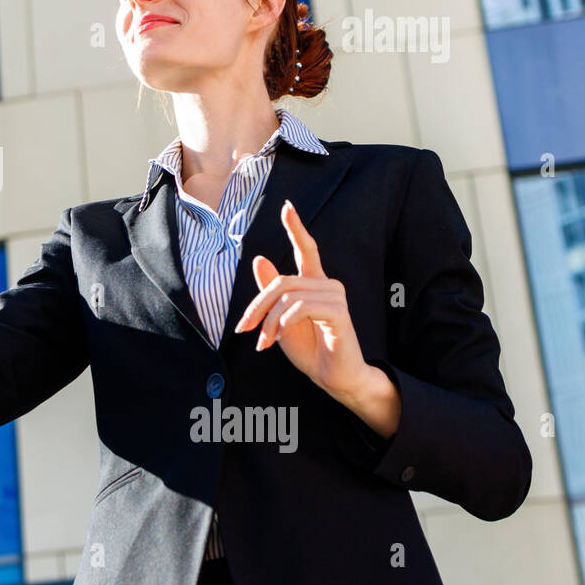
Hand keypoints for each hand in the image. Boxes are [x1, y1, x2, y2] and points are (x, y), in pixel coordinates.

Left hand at [233, 199, 369, 401]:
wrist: (333, 378)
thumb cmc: (309, 349)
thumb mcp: (280, 320)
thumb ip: (270, 292)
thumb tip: (259, 258)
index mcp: (314, 283)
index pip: (307, 249)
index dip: (296, 228)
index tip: (287, 207)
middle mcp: (327, 285)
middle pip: (281, 282)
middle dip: (257, 306)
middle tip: (245, 329)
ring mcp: (335, 297)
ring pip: (287, 296)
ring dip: (269, 321)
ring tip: (265, 342)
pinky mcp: (338, 313)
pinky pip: (302, 307)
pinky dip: (285, 322)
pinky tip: (281, 336)